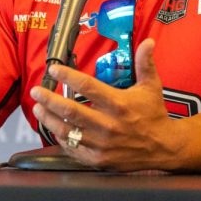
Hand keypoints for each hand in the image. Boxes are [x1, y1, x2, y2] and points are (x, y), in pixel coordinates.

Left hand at [29, 39, 178, 171]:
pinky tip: (54, 129)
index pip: (87, 86)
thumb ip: (144, 64)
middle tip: (36, 91)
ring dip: (49, 119)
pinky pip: (73, 148)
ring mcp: (102, 144)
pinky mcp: (99, 159)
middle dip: (49, 99)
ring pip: (67, 131)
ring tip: (38, 108)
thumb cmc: (154, 114)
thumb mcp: (151, 87)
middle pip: (70, 110)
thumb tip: (148, 41)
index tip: (54, 70)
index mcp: (118, 104)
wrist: (165, 148)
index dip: (67, 76)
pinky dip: (61, 138)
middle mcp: (108, 125)